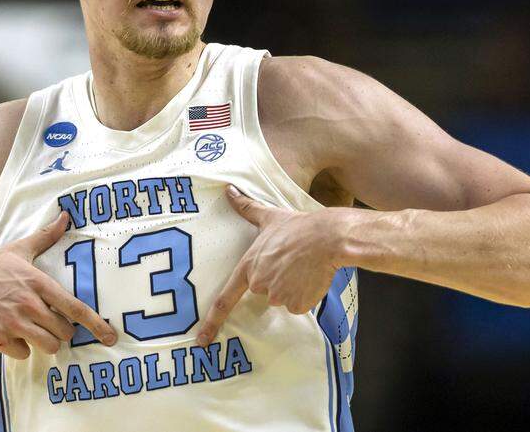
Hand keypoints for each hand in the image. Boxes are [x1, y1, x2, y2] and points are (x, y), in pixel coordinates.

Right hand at [0, 212, 117, 358]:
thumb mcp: (18, 249)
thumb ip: (45, 237)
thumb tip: (66, 216)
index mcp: (38, 283)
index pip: (75, 308)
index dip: (96, 324)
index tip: (111, 336)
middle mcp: (29, 304)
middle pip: (65, 332)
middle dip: (62, 330)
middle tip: (49, 321)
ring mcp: (13, 323)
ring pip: (49, 346)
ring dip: (46, 342)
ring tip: (35, 330)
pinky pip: (24, 355)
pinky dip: (22, 349)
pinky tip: (12, 335)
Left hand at [196, 186, 350, 345]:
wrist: (328, 238)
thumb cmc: (298, 227)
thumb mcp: (269, 216)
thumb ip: (246, 207)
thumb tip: (228, 190)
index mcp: (249, 267)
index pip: (224, 299)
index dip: (211, 321)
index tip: (201, 339)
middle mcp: (260, 284)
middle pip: (264, 291)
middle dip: (275, 280)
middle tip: (289, 262)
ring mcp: (278, 296)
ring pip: (282, 298)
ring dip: (292, 286)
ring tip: (302, 267)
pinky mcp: (297, 304)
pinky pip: (298, 304)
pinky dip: (305, 295)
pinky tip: (310, 278)